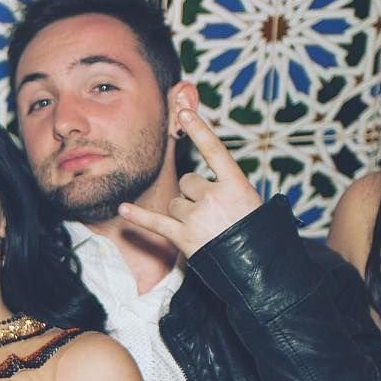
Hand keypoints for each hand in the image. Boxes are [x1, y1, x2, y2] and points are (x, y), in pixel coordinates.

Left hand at [119, 104, 260, 258]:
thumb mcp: (253, 203)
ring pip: (175, 203)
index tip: (184, 112)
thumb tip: (206, 183)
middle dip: (194, 195)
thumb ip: (229, 188)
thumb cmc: (257, 235)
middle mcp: (214, 195)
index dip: (199, 129)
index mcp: (236, 184)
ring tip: (202, 230)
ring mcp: (197, 216)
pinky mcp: (183, 236)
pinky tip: (122, 209)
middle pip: (188, 182)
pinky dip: (137, 217)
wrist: (258, 268)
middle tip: (211, 216)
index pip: (214, 150)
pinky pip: (155, 222)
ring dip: (182, 214)